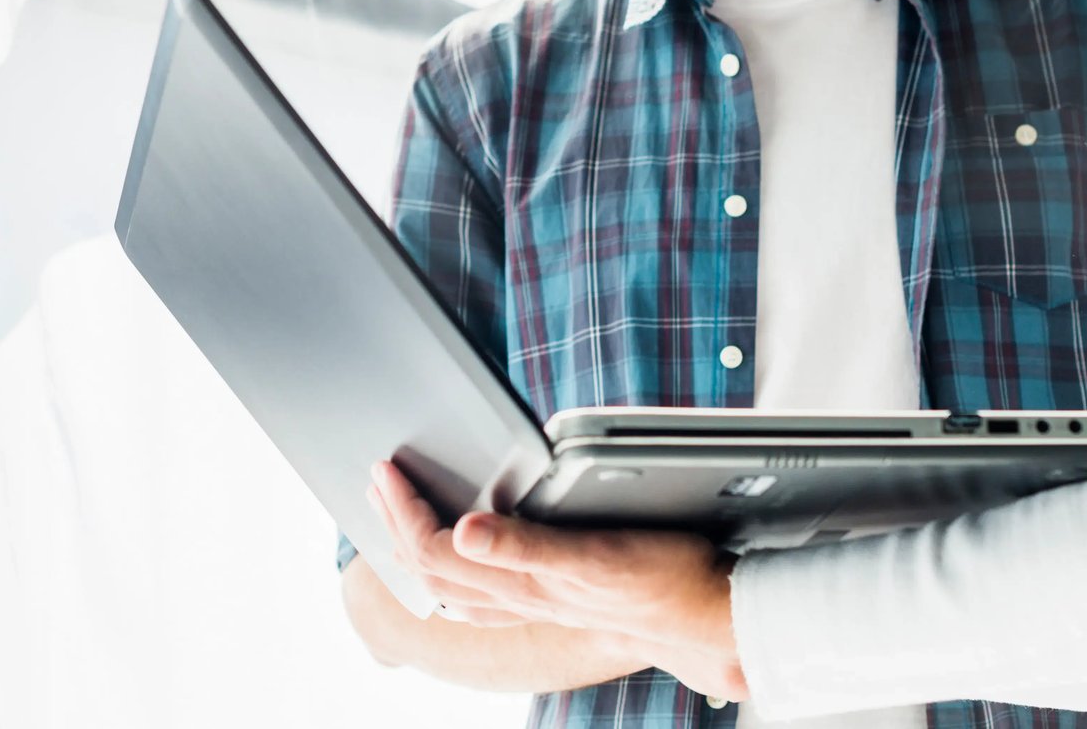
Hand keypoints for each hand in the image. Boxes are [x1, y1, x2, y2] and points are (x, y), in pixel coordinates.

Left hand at [366, 461, 746, 700]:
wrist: (708, 616)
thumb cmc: (661, 579)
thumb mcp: (594, 555)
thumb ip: (524, 545)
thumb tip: (462, 530)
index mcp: (521, 580)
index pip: (435, 548)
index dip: (403, 508)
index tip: (384, 470)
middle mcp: (520, 595)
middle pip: (434, 567)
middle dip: (397, 523)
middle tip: (378, 482)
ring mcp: (535, 601)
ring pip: (454, 585)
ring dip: (417, 546)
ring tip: (399, 515)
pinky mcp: (555, 599)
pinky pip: (484, 596)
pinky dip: (456, 573)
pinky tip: (461, 562)